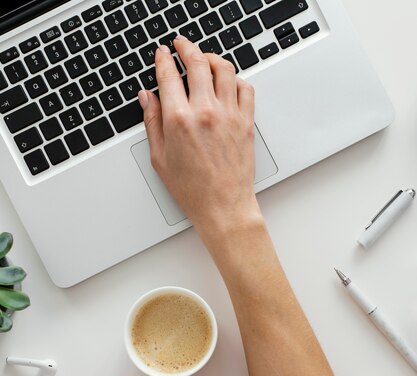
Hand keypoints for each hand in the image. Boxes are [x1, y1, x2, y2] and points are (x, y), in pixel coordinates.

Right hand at [138, 37, 261, 238]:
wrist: (223, 207)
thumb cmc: (192, 190)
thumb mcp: (160, 158)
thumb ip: (152, 123)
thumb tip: (147, 98)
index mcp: (179, 120)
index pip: (168, 75)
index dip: (163, 59)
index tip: (162, 54)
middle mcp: (205, 112)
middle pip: (197, 62)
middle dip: (186, 47)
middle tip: (181, 45)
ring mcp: (229, 115)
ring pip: (224, 68)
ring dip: (212, 58)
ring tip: (205, 60)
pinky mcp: (246, 122)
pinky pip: (245, 87)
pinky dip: (235, 79)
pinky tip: (227, 83)